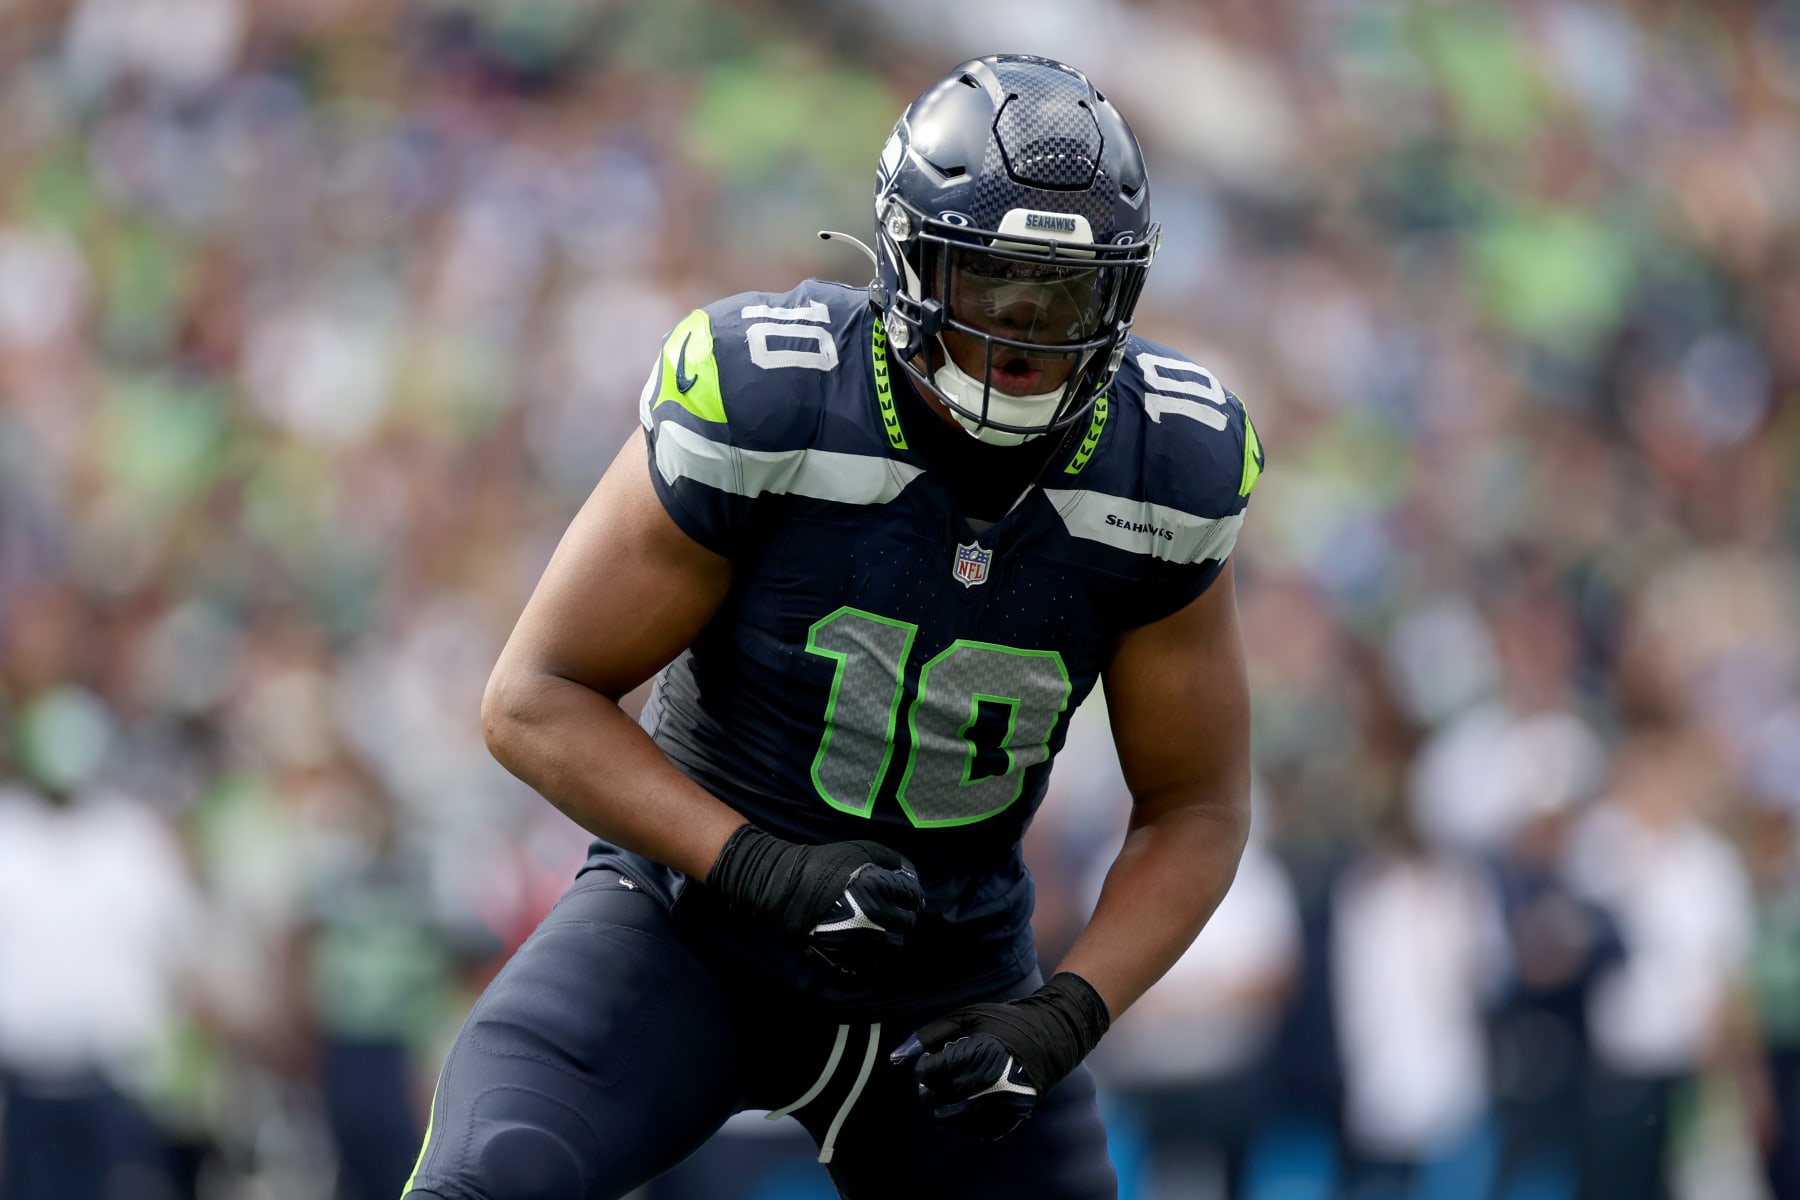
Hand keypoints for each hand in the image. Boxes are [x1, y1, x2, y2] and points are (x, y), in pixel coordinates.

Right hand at [707, 825, 923, 972]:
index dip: (909, 895)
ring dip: (888, 938)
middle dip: (899, 916)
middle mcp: (877, 917)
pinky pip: (871, 966)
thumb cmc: (824, 864)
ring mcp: (862, 941)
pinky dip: (871, 958)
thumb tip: (909, 874)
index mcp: (883, 888)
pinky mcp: (846, 958)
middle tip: (886, 911)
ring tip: (874, 929)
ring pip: (893, 948)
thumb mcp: (861, 850)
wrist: (786, 887)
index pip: (914, 898)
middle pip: (907, 924)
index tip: (901, 896)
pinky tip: (862, 945)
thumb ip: (891, 859)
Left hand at [891, 972, 1110, 1138]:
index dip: (925, 1068)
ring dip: (948, 1107)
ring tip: (956, 1090)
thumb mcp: (965, 1017)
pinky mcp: (1013, 1115)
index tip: (933, 1061)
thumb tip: (896, 1058)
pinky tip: (971, 1104)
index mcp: (976, 1052)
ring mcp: (1002, 1101)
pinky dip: (968, 1122)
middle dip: (933, 1089)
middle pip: (939, 1098)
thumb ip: (929, 1035)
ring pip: (956, 1119)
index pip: (929, 1074)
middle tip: (943, 1077)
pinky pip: (979, 1130)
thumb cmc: (1003, 1022)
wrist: (1051, 1036)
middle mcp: (989, 1080)